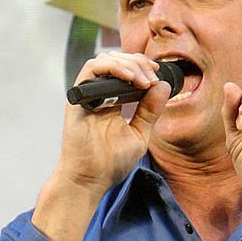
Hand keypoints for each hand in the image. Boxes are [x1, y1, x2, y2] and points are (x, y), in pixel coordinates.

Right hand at [33, 52, 172, 240]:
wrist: (90, 180)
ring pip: (104, 60)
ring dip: (128, 64)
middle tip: (153, 77)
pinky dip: (113, 68)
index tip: (158, 74)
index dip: (143, 66)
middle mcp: (98, 95)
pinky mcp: (77, 99)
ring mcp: (87, 95)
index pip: (126, 70)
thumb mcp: (139, 134)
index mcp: (111, 101)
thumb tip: (164, 86)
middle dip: (139, 63)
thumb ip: (150, 111)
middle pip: (117, 61)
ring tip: (144, 80)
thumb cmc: (110, 163)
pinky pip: (91, 70)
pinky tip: (130, 79)